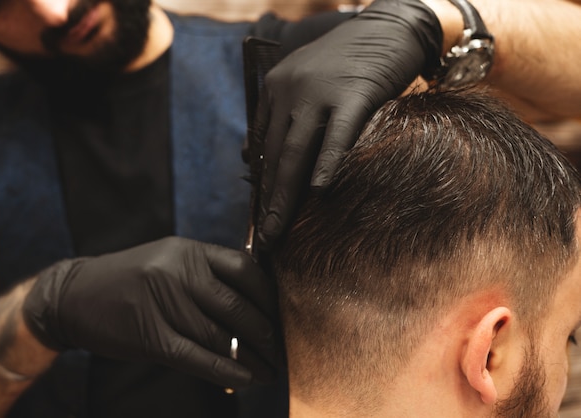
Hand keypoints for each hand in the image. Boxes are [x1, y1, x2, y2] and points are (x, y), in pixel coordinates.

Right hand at [22, 237, 278, 387]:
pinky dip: (225, 370)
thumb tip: (253, 303)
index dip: (267, 295)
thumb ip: (207, 275)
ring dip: (250, 357)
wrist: (72, 295)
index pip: (244, 268)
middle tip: (279, 349)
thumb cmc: (129, 279)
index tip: (279, 313)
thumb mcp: (168, 261)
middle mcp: (177, 272)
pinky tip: (247, 378)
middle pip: (236, 305)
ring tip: (269, 370)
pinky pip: (196, 357)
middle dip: (264, 331)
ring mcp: (162, 303)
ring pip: (219, 335)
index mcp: (187, 250)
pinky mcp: (149, 336)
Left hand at [255, 0, 442, 248]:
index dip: (260, 183)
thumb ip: (277, 117)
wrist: (389, 28)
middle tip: (265, 235)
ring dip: (285, 195)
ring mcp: (320, 91)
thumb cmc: (348, 64)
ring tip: (279, 229)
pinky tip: (319, 191)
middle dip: (268, 199)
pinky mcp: (354, 93)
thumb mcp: (304, 84)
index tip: (260, 215)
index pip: (261, 144)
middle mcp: (290, 89)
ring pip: (296, 151)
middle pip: (274, 154)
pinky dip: (327, 164)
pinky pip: (337, 136)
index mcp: (275, 88)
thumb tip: (248, 157)